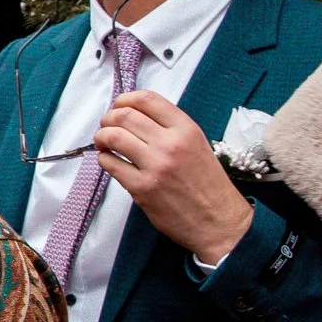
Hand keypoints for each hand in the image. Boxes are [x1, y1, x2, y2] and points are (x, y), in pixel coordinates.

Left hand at [97, 91, 253, 265]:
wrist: (219, 221)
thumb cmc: (207, 183)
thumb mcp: (197, 145)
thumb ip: (170, 128)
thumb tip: (134, 116)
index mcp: (186, 129)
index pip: (147, 99)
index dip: (125, 99)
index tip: (119, 107)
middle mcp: (171, 144)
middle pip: (124, 115)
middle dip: (108, 118)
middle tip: (107, 127)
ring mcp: (155, 166)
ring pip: (112, 137)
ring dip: (101, 137)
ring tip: (104, 144)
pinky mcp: (142, 187)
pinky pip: (109, 164)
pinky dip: (104, 159)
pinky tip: (111, 161)